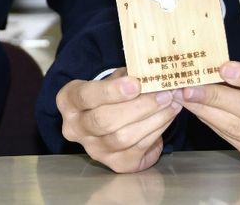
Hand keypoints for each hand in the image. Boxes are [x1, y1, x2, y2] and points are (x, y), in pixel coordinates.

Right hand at [56, 68, 181, 172]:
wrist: (109, 117)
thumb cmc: (111, 92)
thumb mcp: (112, 78)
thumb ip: (127, 76)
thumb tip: (153, 75)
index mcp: (68, 101)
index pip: (86, 96)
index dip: (111, 91)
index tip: (136, 83)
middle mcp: (74, 128)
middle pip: (104, 121)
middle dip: (138, 107)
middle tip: (163, 94)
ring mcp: (93, 149)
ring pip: (122, 138)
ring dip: (152, 119)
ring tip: (170, 103)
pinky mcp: (115, 164)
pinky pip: (137, 150)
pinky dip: (156, 132)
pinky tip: (167, 117)